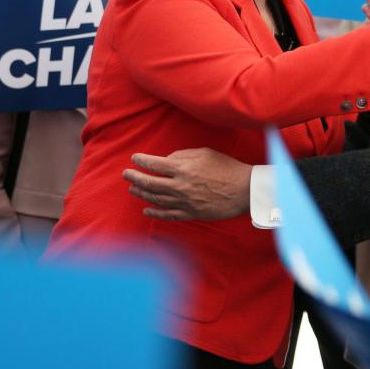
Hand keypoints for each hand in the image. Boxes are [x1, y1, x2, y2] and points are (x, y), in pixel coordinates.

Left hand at [124, 148, 251, 220]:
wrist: (244, 190)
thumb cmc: (226, 167)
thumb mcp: (204, 153)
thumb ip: (182, 155)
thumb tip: (166, 161)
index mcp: (182, 169)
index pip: (154, 164)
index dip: (141, 161)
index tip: (134, 158)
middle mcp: (179, 186)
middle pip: (149, 183)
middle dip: (135, 177)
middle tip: (126, 174)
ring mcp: (183, 202)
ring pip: (155, 199)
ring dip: (141, 193)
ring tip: (132, 189)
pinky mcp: (190, 213)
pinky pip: (168, 215)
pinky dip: (155, 213)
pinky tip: (146, 211)